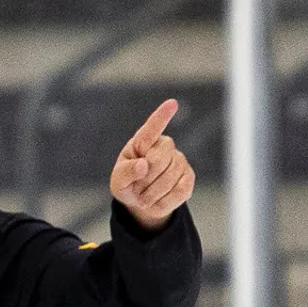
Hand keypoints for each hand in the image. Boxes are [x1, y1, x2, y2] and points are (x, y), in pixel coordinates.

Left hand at [109, 99, 194, 231]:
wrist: (142, 201)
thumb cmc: (128, 184)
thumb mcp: (118, 180)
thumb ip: (126, 172)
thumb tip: (143, 165)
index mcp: (142, 142)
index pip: (152, 128)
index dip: (162, 116)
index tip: (172, 103)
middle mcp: (163, 146)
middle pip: (159, 159)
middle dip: (144, 179)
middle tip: (136, 189)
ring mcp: (179, 160)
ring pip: (170, 177)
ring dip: (152, 194)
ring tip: (143, 198)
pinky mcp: (189, 177)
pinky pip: (180, 190)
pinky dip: (164, 202)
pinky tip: (156, 202)